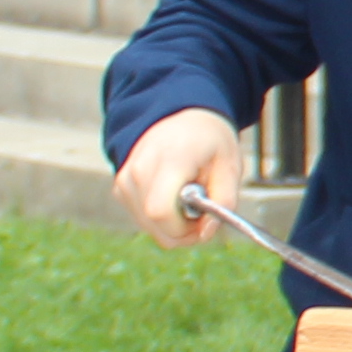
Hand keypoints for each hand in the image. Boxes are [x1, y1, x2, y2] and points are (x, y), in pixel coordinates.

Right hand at [116, 109, 248, 247]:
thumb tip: (206, 232)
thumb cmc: (210, 142)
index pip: (160, 211)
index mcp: (169, 159)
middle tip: (202, 213)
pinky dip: (161, 219)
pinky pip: (142, 220)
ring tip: (189, 199)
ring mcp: (125, 178)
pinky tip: (173, 198)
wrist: (184, 119)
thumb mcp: (230, 166)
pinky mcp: (120, 187)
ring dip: (173, 225)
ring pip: (149, 226)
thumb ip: (224, 201)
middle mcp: (139, 169)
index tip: (204, 220)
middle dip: (184, 230)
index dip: (184, 229)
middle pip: (155, 223)